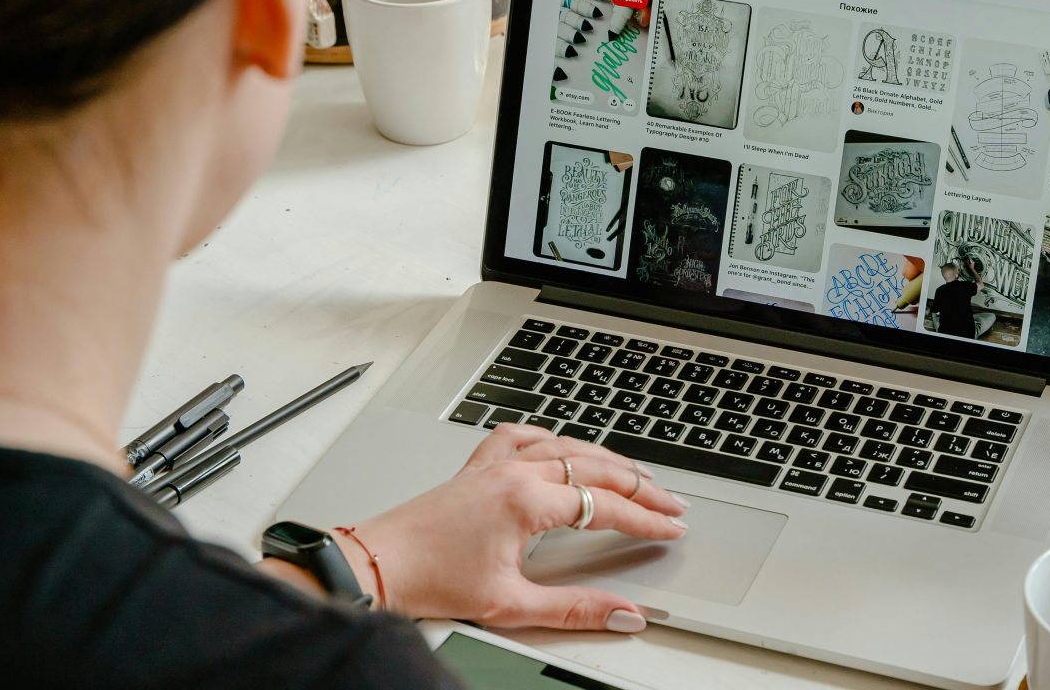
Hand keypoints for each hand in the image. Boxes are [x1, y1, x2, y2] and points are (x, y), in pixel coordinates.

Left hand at [341, 423, 687, 631]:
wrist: (377, 565)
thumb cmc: (430, 580)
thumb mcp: (511, 604)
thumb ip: (575, 608)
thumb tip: (622, 612)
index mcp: (525, 501)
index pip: (606, 506)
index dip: (646, 519)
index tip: (672, 528)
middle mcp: (512, 473)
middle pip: (596, 468)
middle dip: (641, 486)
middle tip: (672, 503)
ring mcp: (493, 465)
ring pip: (566, 446)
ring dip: (607, 459)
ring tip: (636, 475)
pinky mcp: (476, 468)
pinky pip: (522, 436)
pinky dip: (552, 437)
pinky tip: (562, 444)